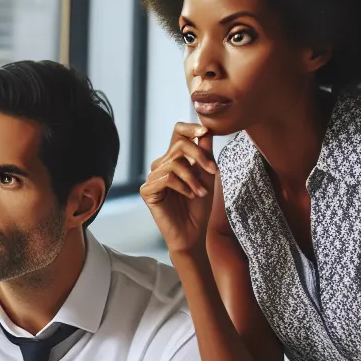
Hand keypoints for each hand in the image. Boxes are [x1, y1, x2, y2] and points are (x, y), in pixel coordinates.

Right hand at [142, 122, 217, 254]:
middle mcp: (161, 165)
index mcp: (175, 159)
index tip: (205, 131)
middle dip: (200, 156)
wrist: (193, 233)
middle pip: (179, 145)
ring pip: (174, 163)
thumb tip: (206, 130)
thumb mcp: (207, 176)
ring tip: (201, 192)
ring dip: (193, 178)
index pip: (177, 132)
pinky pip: (166, 178)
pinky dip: (182, 186)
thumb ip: (205, 153)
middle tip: (213, 171)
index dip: (190, 127)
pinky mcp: (147, 191)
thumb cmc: (199, 207)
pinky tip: (189, 196)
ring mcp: (153, 178)